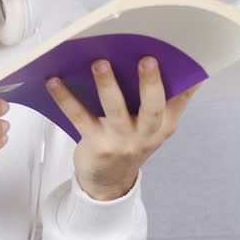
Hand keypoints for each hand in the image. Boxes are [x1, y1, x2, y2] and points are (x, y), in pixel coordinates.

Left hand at [45, 56, 201, 200]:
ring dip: (107, 85)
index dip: (185, 81)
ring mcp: (121, 141)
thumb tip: (186, 69)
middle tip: (146, 59)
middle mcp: (146, 134)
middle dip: (150, 83)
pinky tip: (54, 81)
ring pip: (115, 110)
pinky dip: (65, 98)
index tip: (185, 56)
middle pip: (152, 107)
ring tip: (99, 63)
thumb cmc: (131, 143)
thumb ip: (169, 100)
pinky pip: (79, 116)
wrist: (108, 183)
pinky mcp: (96, 144)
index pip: (178, 100)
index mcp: (163, 125)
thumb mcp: (155, 127)